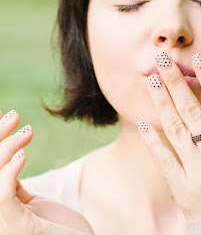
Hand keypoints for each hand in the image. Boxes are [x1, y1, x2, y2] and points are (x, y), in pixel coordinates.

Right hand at [0, 110, 93, 234]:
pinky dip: (8, 173)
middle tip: (13, 116)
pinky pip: (1, 197)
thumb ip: (12, 181)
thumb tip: (11, 149)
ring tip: (28, 131)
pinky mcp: (15, 228)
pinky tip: (22, 155)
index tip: (1, 115)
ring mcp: (1, 224)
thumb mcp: (30, 201)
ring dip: (5, 149)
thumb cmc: (58, 227)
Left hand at [137, 52, 200, 220]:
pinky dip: (152, 141)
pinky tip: (142, 122)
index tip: (198, 60)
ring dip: (162, 104)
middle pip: (194, 113)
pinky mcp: (182, 190)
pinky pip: (164, 161)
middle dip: (177, 84)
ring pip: (176, 131)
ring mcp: (199, 175)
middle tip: (163, 61)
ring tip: (151, 81)